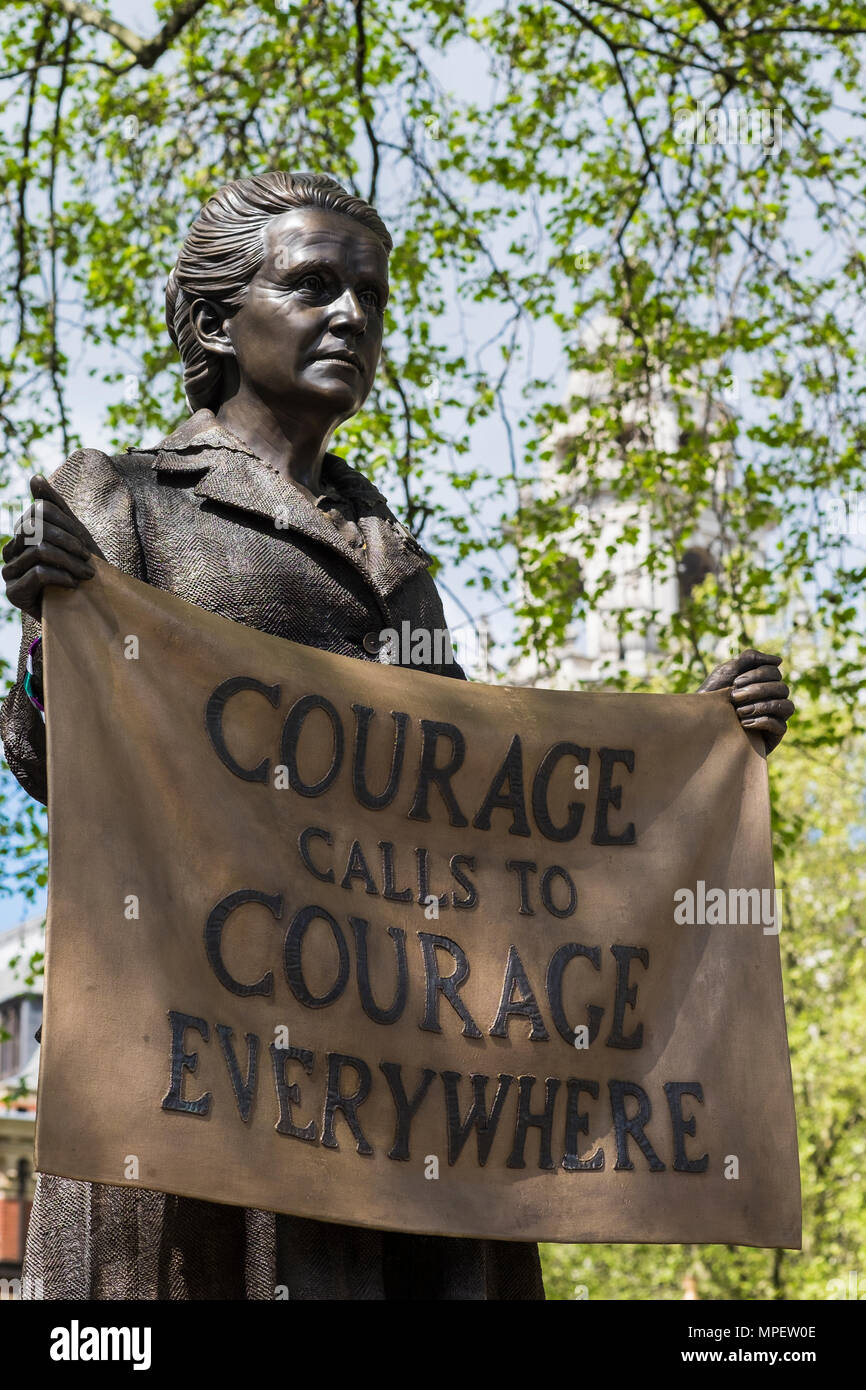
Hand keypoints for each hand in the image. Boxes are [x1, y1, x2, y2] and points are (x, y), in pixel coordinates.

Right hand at [2, 476, 101, 620]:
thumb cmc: (78, 568)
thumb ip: (54, 507)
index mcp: (20, 534)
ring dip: (70, 562)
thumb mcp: (72, 534)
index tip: (85, 543)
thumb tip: (34, 477)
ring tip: (87, 574)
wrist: (86, 608)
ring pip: (39, 551)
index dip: (66, 524)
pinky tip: (74, 584)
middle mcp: (9, 551)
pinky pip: (38, 573)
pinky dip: (62, 576)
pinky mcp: (13, 593)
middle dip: (69, 543)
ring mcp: (8, 572)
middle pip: (37, 530)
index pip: (39, 512)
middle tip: (88, 559)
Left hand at [697, 648, 793, 753]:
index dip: (757, 675)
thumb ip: (750, 659)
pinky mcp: (773, 735)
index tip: (735, 682)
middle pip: (782, 688)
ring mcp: (776, 717)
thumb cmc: (713, 695)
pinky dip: (763, 722)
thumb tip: (779, 660)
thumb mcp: (727, 672)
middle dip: (758, 690)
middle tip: (735, 696)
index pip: (774, 672)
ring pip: (787, 706)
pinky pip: (781, 726)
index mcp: (764, 682)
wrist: (701, 722)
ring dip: (763, 706)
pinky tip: (743, 723)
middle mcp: (773, 698)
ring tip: (740, 711)